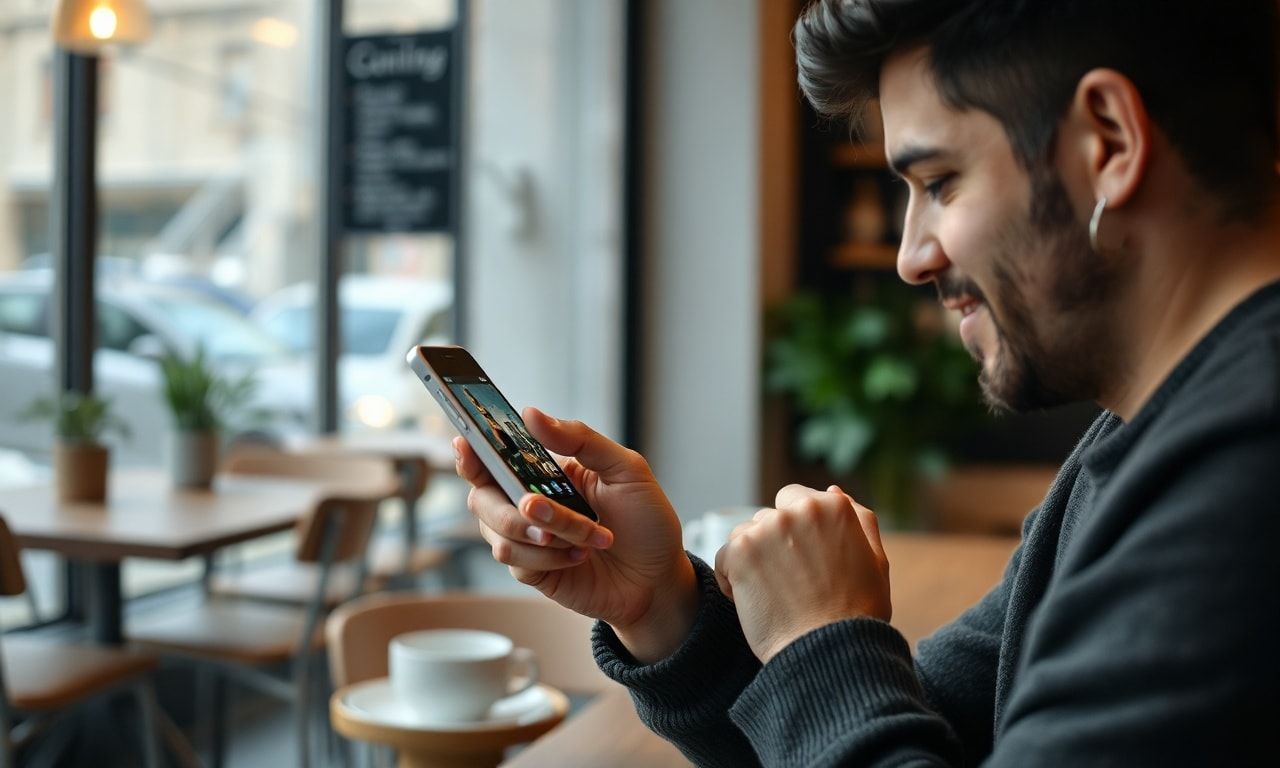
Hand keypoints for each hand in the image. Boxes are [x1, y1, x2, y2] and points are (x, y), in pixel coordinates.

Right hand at [455, 407, 697, 662]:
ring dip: (547, 535)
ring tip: (586, 539)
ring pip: (500, 533)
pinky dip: (550, 558)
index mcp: (544, 471)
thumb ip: (580, 439)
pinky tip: (579, 556)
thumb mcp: (625, 469)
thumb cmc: (646, 520)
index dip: (470, 452)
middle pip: (483, 498)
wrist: (659, 578)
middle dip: (516, 507)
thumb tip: (533, 414)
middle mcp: (528, 502)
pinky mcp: (533, 570)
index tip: (466, 444)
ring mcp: (528, 539)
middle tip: (541, 509)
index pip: (493, 457)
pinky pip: (517, 562)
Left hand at [714, 484, 889, 663]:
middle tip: (788, 584)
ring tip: (772, 595)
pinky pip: (725, 556)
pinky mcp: (742, 551)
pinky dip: (732, 578)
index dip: (794, 531)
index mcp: (834, 507)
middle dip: (772, 545)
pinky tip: (755, 602)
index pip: (794, 499)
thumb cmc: (856, 614)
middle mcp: (801, 510)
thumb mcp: (875, 562)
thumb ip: (859, 521)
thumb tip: (832, 491)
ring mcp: (769, 528)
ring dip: (751, 560)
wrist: (830, 652)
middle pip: (767, 518)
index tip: (800, 561)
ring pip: (744, 535)